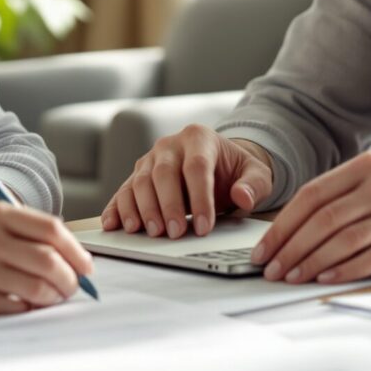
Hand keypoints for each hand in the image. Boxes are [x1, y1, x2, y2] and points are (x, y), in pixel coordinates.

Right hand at [0, 202, 94, 314]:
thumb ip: (20, 232)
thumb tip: (68, 257)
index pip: (51, 229)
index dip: (76, 250)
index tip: (86, 266)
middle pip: (50, 260)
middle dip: (71, 278)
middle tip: (74, 287)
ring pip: (38, 288)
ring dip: (55, 297)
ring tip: (53, 298)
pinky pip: (17, 308)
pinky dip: (30, 310)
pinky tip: (28, 306)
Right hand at [100, 125, 274, 238]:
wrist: (219, 164)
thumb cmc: (236, 170)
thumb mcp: (256, 174)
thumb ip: (253, 185)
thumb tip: (243, 197)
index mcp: (199, 138)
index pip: (196, 166)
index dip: (200, 197)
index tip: (206, 225)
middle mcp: (170, 145)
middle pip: (163, 173)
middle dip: (168, 205)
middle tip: (176, 233)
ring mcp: (150, 160)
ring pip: (139, 181)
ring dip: (143, 209)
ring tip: (150, 233)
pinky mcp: (136, 176)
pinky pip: (123, 191)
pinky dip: (117, 208)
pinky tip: (114, 225)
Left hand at [251, 153, 370, 283]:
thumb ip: (345, 195)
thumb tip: (293, 228)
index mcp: (367, 166)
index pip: (312, 195)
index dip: (283, 224)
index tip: (264, 248)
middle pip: (322, 219)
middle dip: (290, 247)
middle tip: (270, 268)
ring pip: (342, 239)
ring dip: (310, 262)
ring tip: (290, 277)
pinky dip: (343, 270)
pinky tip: (325, 278)